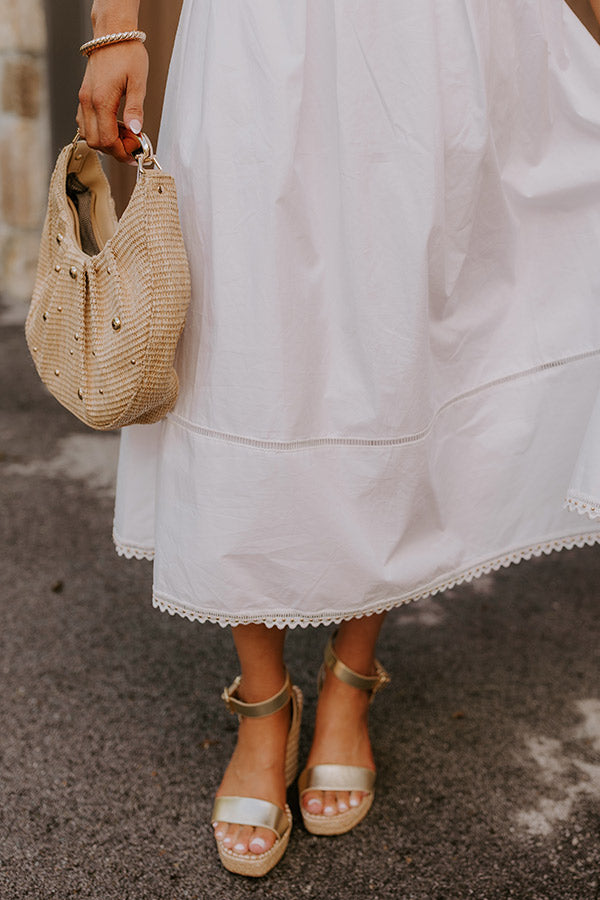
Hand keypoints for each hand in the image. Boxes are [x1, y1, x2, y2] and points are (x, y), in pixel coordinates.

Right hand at [76, 40, 148, 162]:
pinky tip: (115, 125)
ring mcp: (83, 99)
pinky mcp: (84, 96)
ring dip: (106, 141)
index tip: (136, 153)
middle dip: (114, 150)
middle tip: (132, 145)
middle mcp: (88, 102)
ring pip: (88, 135)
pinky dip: (99, 130)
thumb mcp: (138, 82)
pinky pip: (85, 123)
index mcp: (101, 100)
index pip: (106, 140)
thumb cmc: (127, 54)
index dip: (121, 152)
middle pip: (95, 142)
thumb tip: (136, 131)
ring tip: (125, 134)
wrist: (112, 34)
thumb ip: (136, 109)